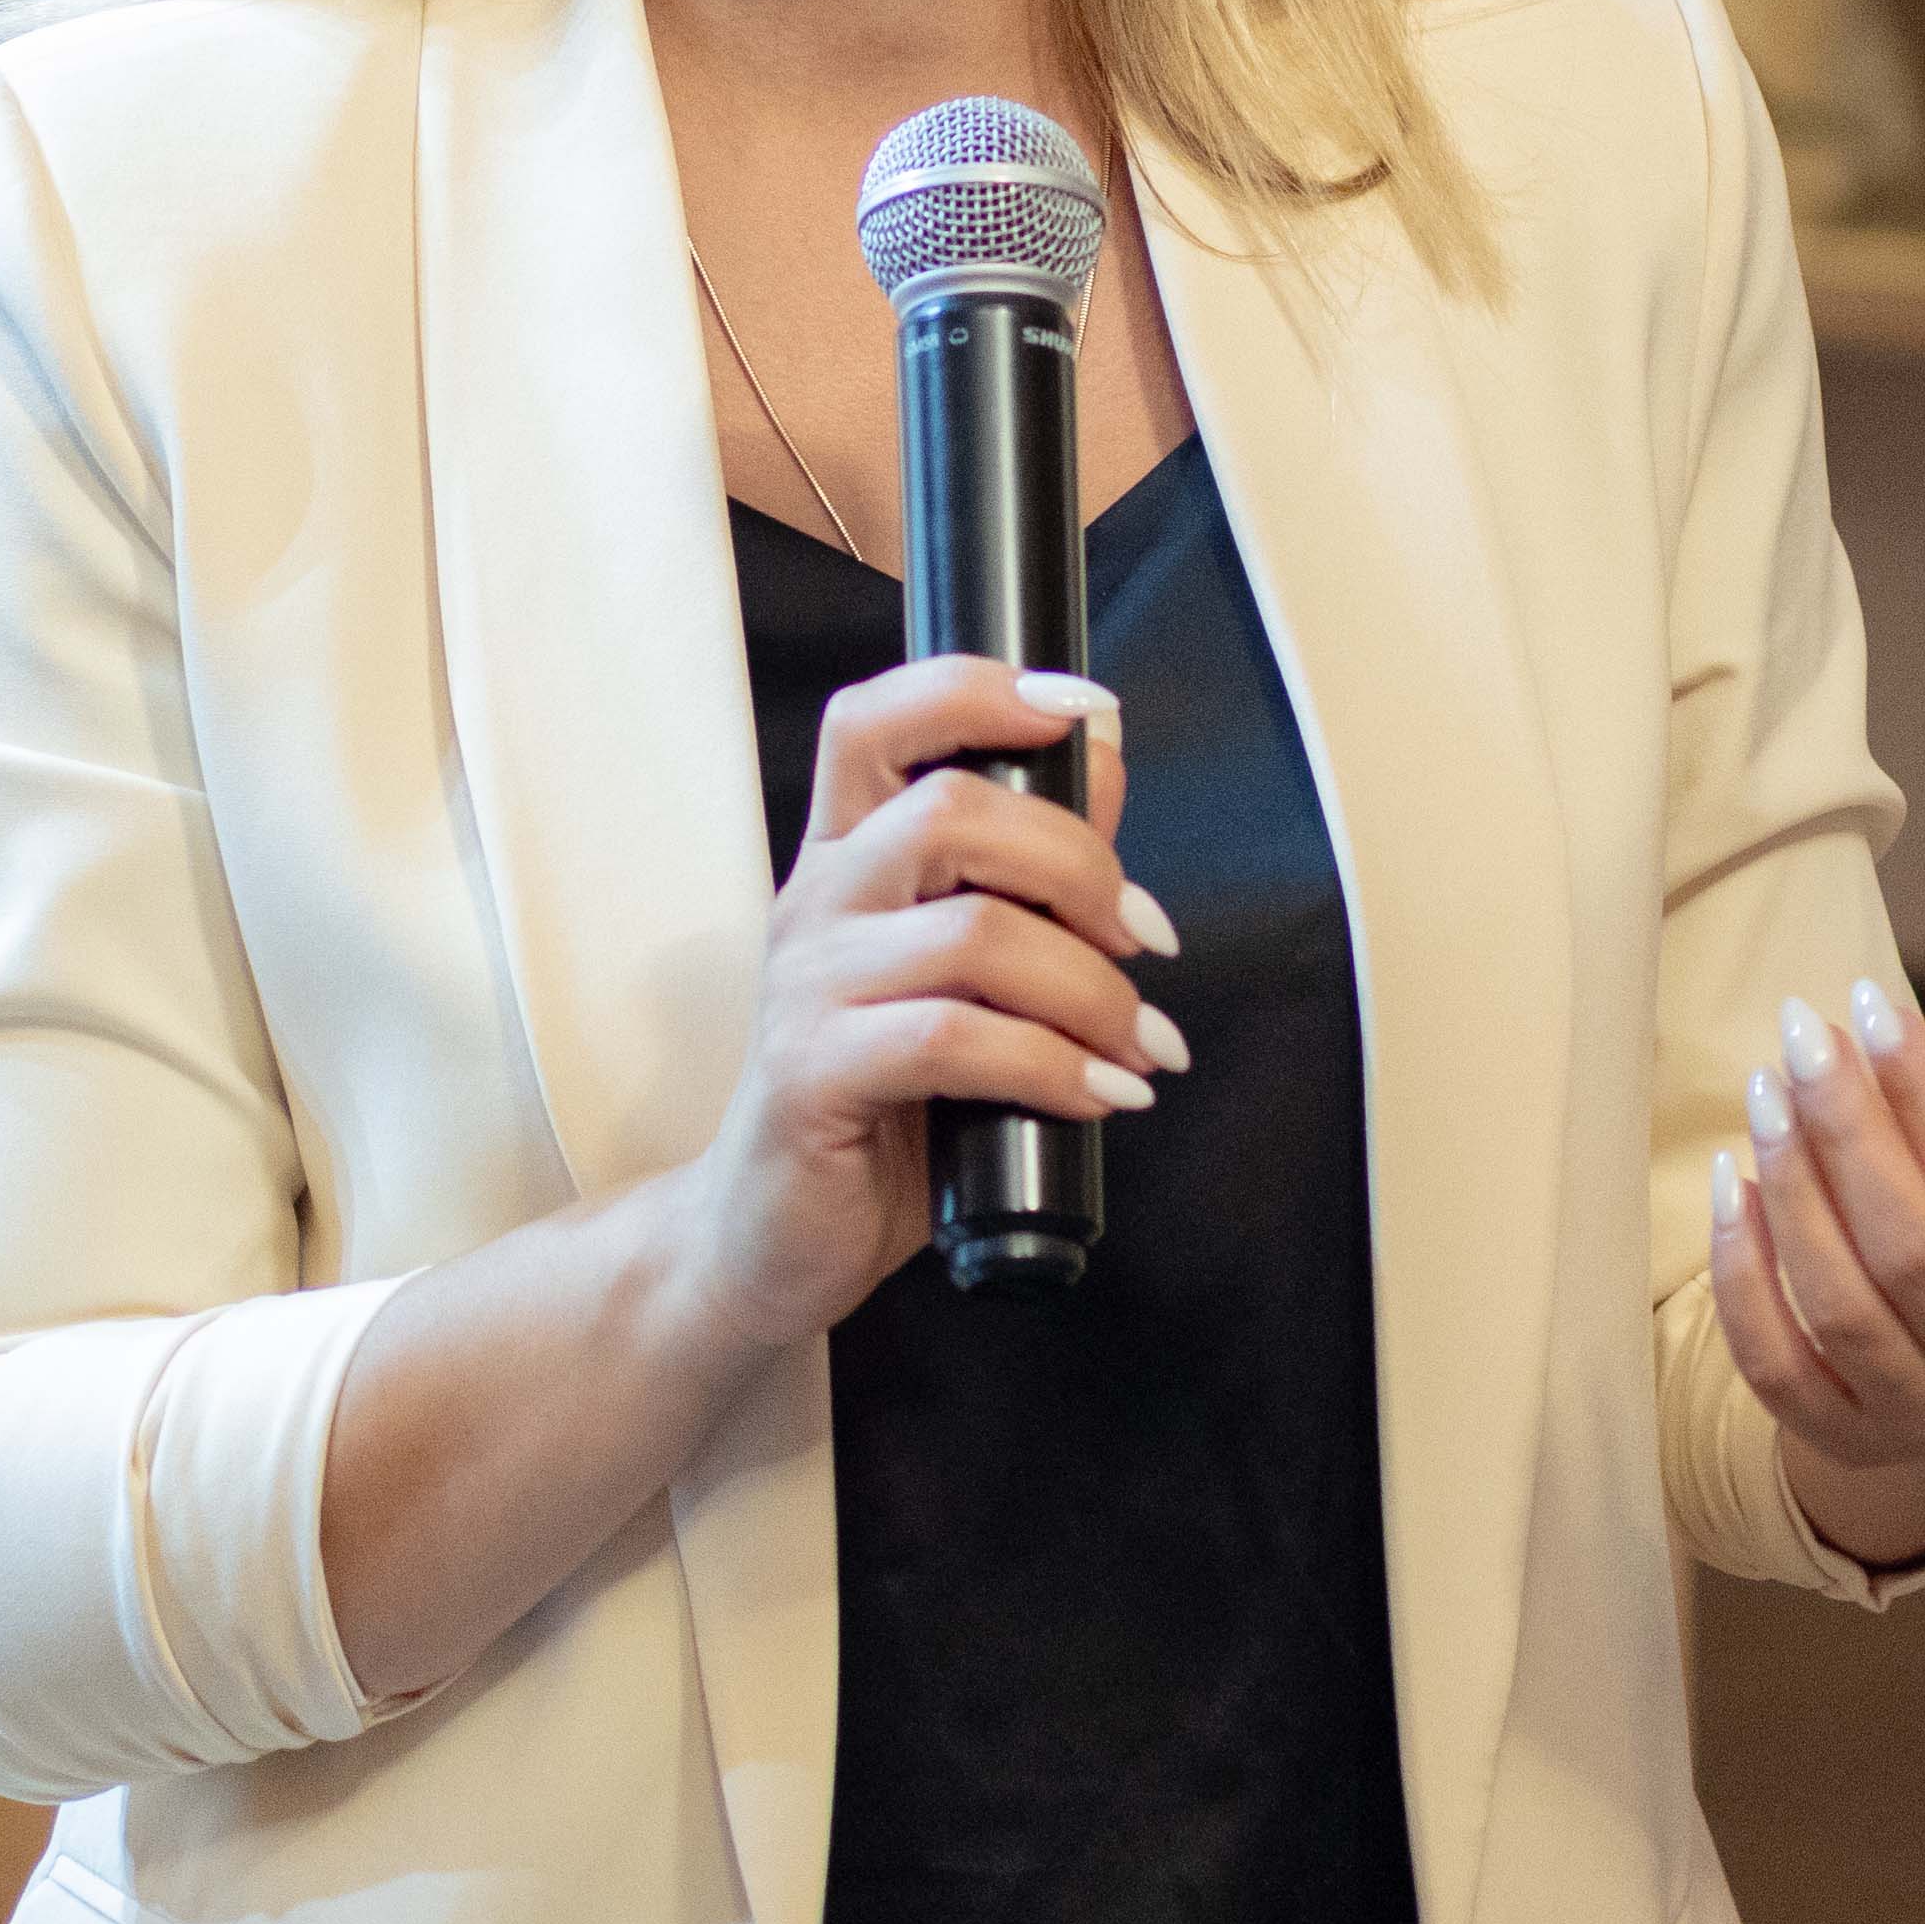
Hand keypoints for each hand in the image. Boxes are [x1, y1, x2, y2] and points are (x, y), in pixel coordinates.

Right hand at [666, 657, 1178, 1359]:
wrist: (777, 1233)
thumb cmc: (883, 1098)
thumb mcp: (966, 970)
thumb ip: (1028, 866)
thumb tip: (1103, 754)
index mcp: (848, 855)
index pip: (880, 721)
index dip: (977, 690)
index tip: (1081, 708)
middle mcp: (816, 901)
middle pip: (949, 812)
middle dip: (1079, 865)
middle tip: (1147, 937)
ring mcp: (805, 986)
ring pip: (971, 935)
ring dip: (1090, 990)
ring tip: (1140, 1046)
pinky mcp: (811, 1075)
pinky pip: (951, 1041)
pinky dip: (1051, 1064)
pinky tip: (1100, 1096)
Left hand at [1706, 977, 1924, 1555]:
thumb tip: (1898, 1075)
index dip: (1924, 1091)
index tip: (1867, 1004)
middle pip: (1911, 1249)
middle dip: (1845, 1129)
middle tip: (1800, 1038)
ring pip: (1841, 1308)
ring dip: (1790, 1189)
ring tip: (1764, 1095)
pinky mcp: (1852, 1439)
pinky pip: (1776, 1368)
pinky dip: (1742, 1277)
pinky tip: (1733, 1186)